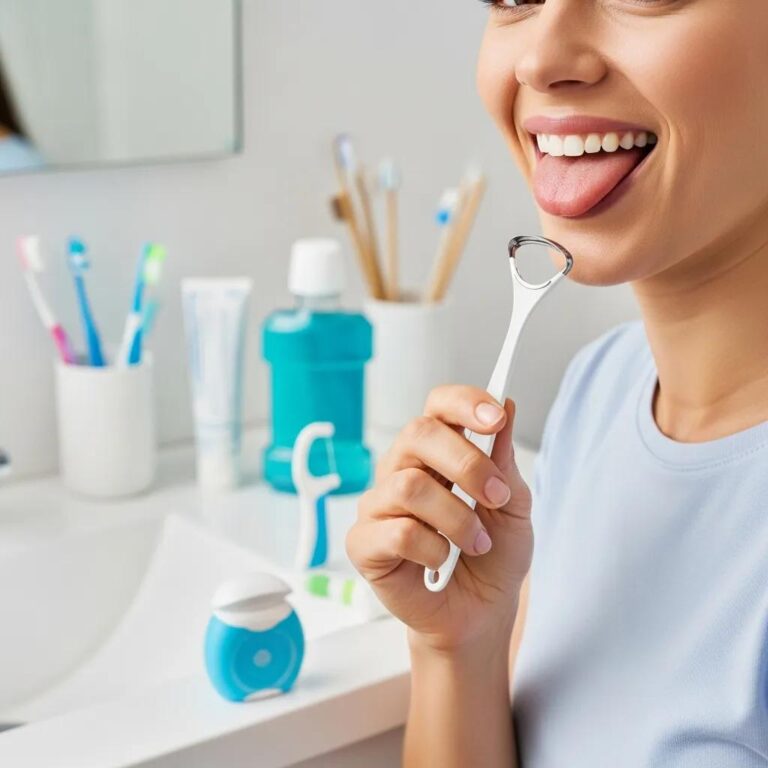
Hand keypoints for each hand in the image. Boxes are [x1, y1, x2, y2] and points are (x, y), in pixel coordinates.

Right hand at [346, 386, 532, 652]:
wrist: (480, 614)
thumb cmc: (492, 557)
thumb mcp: (513, 508)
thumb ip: (504, 462)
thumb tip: (507, 407)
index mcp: (436, 453)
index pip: (438, 406)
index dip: (464, 403)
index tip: (496, 417)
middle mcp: (401, 469)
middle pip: (417, 433)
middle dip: (466, 463)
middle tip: (496, 497)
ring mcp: (378, 505)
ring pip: (409, 486)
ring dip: (456, 518)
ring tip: (477, 544)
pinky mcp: (364, 543)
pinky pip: (396, 532)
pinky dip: (432, 548)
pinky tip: (441, 562)